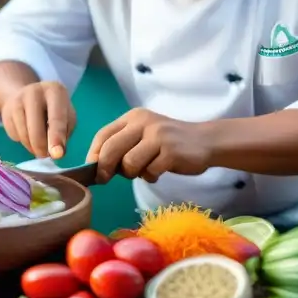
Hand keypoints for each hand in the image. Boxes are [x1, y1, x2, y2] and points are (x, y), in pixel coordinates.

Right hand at [1, 81, 75, 160]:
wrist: (28, 95)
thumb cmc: (54, 110)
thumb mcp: (66, 117)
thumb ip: (64, 134)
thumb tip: (56, 153)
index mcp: (55, 90)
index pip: (56, 118)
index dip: (57, 138)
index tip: (57, 154)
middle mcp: (34, 92)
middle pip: (36, 128)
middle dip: (41, 147)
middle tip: (45, 155)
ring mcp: (17, 100)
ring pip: (24, 134)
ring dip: (32, 146)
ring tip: (39, 144)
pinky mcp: (6, 111)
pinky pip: (14, 135)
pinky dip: (23, 141)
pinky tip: (28, 133)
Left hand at [89, 108, 209, 183]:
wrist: (205, 141)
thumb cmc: (168, 142)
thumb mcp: (143, 136)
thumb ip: (122, 146)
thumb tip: (96, 166)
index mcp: (133, 117)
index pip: (103, 135)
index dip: (93, 155)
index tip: (92, 171)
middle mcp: (143, 123)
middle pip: (111, 149)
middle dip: (104, 168)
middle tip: (104, 180)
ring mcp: (158, 136)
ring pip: (129, 163)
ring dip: (133, 174)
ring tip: (144, 170)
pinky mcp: (171, 152)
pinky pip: (149, 172)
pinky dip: (151, 177)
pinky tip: (159, 171)